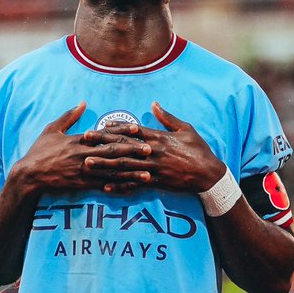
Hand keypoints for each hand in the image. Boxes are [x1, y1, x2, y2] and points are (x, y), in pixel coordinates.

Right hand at [10, 103, 151, 195]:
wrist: (29, 175)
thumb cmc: (39, 151)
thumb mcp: (51, 129)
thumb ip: (69, 116)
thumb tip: (83, 102)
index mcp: (78, 140)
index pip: (104, 134)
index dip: (121, 131)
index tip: (137, 128)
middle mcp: (83, 155)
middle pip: (112, 152)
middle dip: (132, 151)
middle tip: (150, 150)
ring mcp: (84, 171)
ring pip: (111, 171)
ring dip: (130, 172)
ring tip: (147, 173)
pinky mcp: (82, 185)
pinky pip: (103, 186)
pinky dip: (117, 187)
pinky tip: (130, 189)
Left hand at [80, 102, 226, 193]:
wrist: (208, 174)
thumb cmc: (199, 149)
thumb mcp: (186, 129)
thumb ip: (168, 118)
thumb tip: (154, 104)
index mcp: (159, 138)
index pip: (133, 131)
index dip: (116, 128)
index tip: (101, 125)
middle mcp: (153, 153)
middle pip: (123, 148)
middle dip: (102, 144)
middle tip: (84, 142)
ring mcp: (153, 169)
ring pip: (125, 167)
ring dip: (105, 166)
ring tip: (88, 164)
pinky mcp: (156, 182)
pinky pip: (134, 185)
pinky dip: (120, 186)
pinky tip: (105, 188)